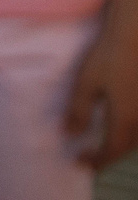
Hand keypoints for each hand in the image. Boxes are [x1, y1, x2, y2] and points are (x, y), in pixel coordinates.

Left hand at [66, 24, 137, 169]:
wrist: (135, 35)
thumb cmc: (109, 57)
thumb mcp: (87, 83)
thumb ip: (79, 111)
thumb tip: (68, 135)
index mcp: (125, 117)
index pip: (112, 150)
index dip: (98, 161)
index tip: (81, 164)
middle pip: (128, 147)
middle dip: (109, 157)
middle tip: (91, 160)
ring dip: (122, 146)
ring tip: (105, 147)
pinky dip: (131, 132)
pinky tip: (122, 125)